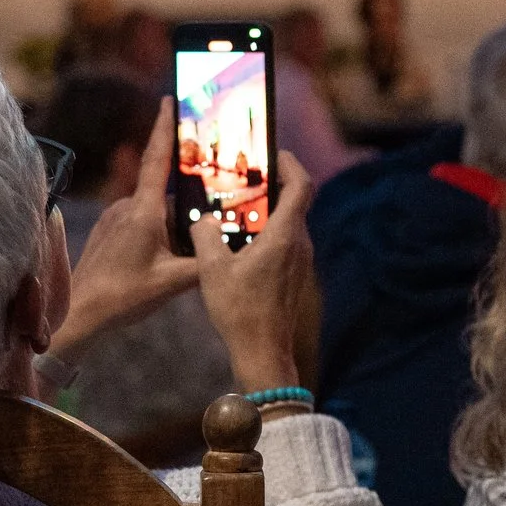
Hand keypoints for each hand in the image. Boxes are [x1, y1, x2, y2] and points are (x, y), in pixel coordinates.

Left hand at [56, 99, 199, 356]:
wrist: (81, 313)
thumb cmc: (124, 296)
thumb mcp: (173, 281)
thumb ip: (205, 261)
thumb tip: (231, 247)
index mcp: (143, 211)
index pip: (157, 159)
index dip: (164, 127)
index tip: (169, 99)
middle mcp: (127, 207)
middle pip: (166, 194)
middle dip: (187, 203)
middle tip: (205, 213)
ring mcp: (115, 218)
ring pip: (155, 211)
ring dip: (172, 225)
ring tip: (180, 253)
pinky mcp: (109, 230)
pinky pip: (141, 222)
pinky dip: (157, 233)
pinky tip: (163, 258)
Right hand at [194, 150, 314, 392]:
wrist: (263, 352)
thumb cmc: (240, 311)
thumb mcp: (212, 269)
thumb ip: (206, 236)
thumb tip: (203, 220)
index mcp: (285, 236)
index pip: (302, 185)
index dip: (291, 164)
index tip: (274, 153)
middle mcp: (299, 244)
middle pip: (295, 201)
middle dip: (273, 183)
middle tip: (245, 175)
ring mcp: (300, 261)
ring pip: (289, 222)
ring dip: (268, 209)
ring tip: (238, 206)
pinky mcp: (295, 275)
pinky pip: (285, 241)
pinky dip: (268, 231)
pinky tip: (241, 239)